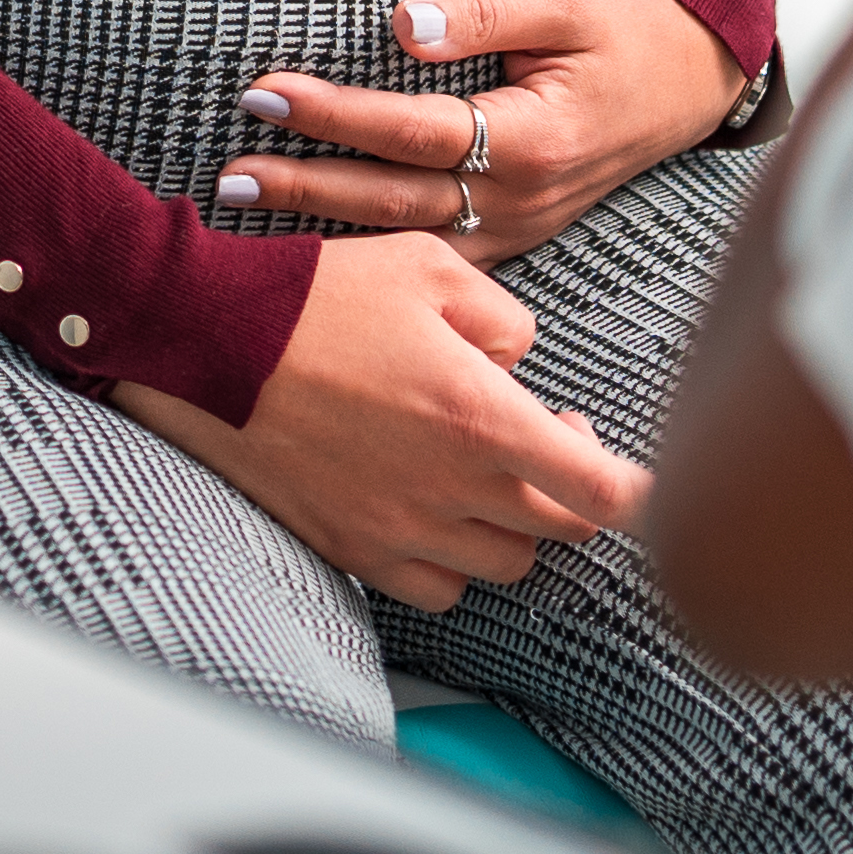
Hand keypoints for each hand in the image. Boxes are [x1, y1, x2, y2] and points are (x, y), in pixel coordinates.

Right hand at [113, 235, 648, 608]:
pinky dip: (456, 561)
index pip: (598, 491)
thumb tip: (519, 362)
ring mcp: (400, 529)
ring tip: (491, 471)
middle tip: (551, 438)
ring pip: (503, 564)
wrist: (207, 344)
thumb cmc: (315, 295)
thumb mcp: (428, 266)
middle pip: (559, 531)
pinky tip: (440, 512)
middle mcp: (450, 489)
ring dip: (516, 523)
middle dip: (574, 490)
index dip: (640, 493)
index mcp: (482, 418)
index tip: (646, 480)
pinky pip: (436, 587)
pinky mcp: (353, 548)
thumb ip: (503, 318)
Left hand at [218, 0, 738, 260]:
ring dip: (328, 228)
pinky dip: (373, 254)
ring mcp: (519, 226)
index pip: (412, 129)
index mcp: (536, 137)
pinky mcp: (514, 235)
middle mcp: (523, 197)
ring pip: (409, 240)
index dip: (334, 114)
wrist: (694, 76)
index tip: (264, 91)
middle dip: (306, 187)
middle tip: (226, 174)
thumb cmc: (625, 24)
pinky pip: (434, 256)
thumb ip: (480, 10)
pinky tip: (315, 248)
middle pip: (395, 198)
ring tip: (248, 213)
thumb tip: (400, 23)